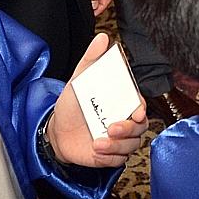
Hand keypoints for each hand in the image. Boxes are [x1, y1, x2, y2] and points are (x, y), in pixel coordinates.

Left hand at [47, 33, 148, 167]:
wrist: (56, 133)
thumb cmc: (71, 106)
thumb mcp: (79, 81)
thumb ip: (91, 60)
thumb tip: (103, 38)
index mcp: (121, 102)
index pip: (141, 105)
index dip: (142, 109)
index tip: (136, 112)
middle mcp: (124, 120)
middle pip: (141, 127)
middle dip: (128, 129)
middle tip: (112, 127)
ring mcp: (118, 139)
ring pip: (132, 145)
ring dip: (117, 146)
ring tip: (98, 142)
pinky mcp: (111, 156)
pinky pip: (120, 160)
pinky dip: (110, 157)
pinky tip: (96, 150)